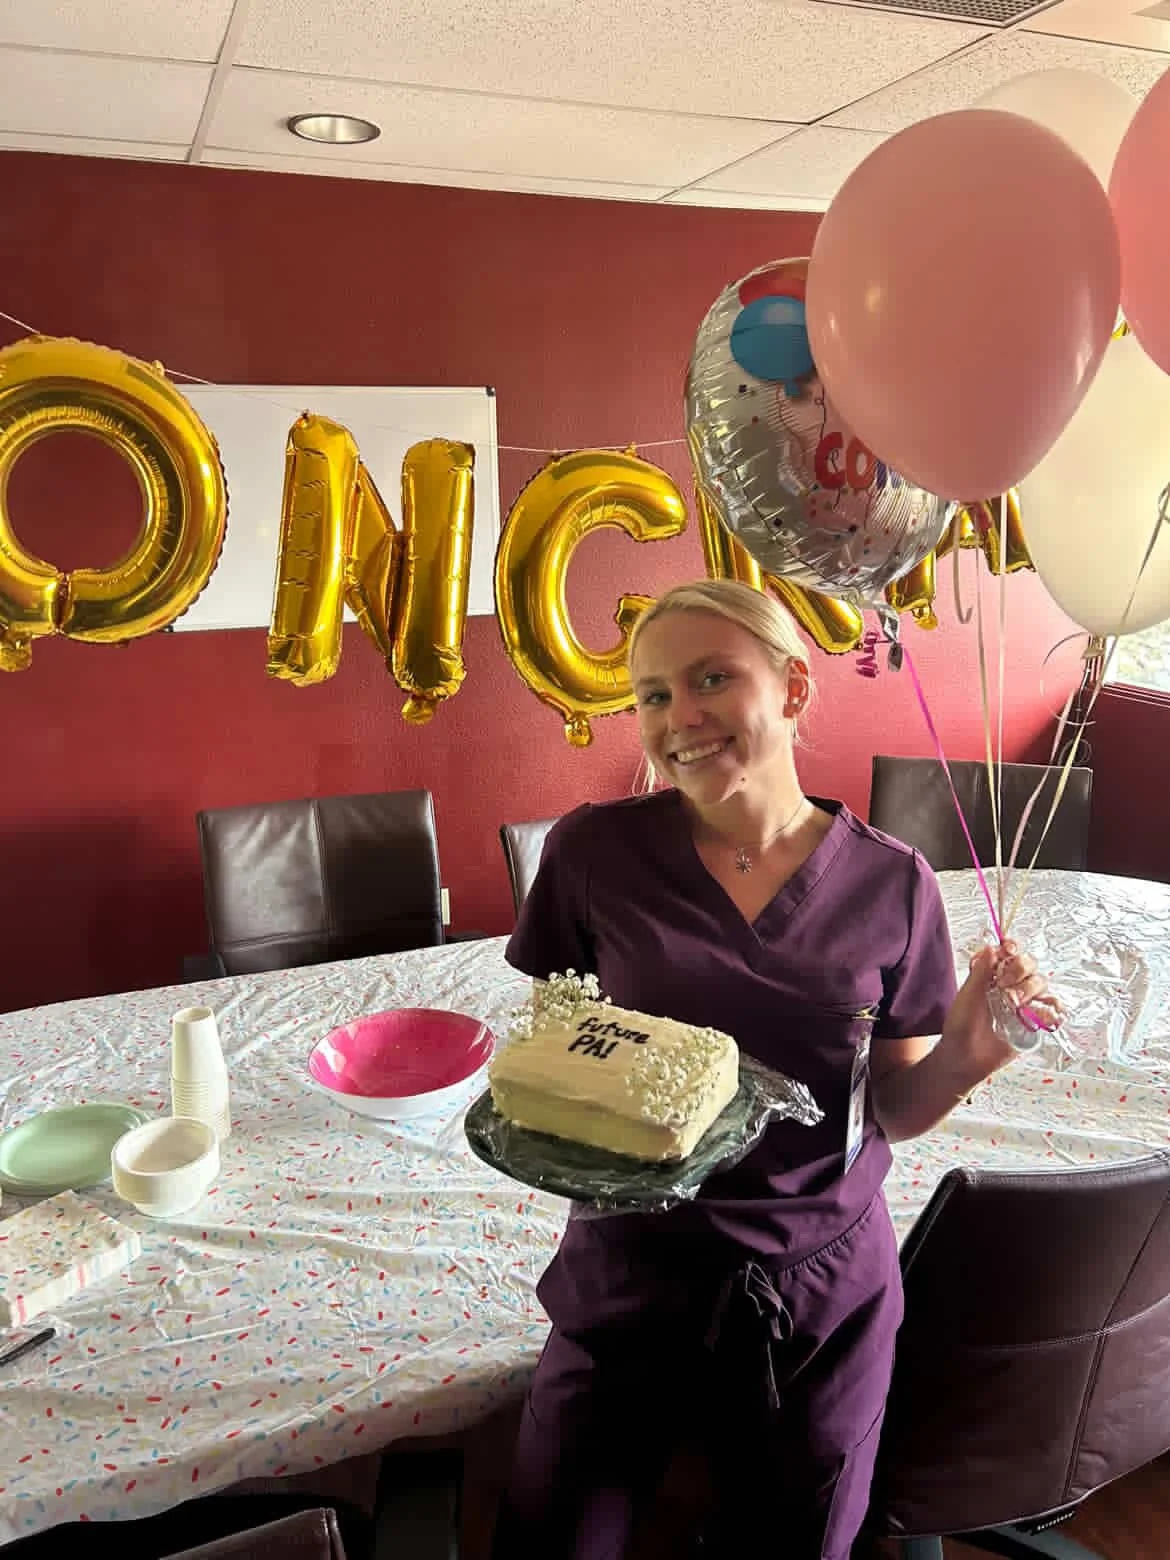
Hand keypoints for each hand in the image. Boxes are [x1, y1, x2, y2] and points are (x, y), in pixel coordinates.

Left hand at [940, 941, 1062, 1083]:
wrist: (965, 1057)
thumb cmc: (961, 1025)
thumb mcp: (967, 995)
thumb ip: (981, 972)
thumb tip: (991, 947)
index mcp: (993, 974)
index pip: (1010, 952)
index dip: (1012, 948)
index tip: (1008, 950)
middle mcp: (1011, 985)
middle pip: (1029, 964)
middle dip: (1021, 969)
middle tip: (1005, 985)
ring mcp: (1024, 1003)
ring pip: (1041, 983)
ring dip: (1031, 989)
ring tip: (1015, 1003)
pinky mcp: (1034, 1021)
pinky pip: (1052, 1010)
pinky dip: (1053, 1009)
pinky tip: (1041, 1013)